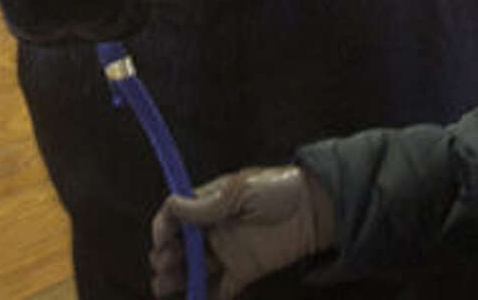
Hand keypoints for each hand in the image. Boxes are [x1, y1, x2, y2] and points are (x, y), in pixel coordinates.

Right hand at [149, 165, 335, 297]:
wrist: (315, 210)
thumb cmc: (279, 189)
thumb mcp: (240, 191)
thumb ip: (207, 205)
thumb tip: (172, 205)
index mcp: (210, 203)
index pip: (176, 215)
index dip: (164, 227)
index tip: (162, 239)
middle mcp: (214, 228)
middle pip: (180, 245)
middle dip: (166, 255)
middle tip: (164, 263)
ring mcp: (228, 251)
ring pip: (194, 268)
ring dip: (177, 278)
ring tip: (163, 287)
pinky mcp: (243, 271)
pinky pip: (220, 288)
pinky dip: (205, 296)